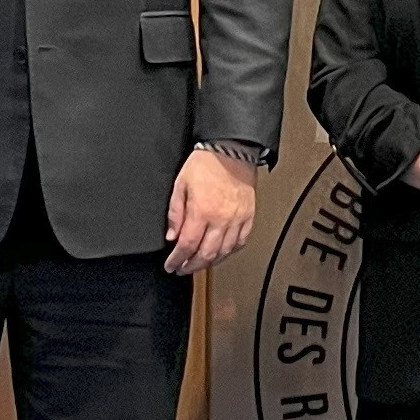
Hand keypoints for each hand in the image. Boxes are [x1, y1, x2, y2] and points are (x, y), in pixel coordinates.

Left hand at [163, 148, 259, 277]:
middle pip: (205, 254)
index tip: (171, 265)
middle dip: (191, 266)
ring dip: (210, 262)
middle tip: (183, 268)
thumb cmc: (206, 163)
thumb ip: (175, 212)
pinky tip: (221, 253)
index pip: (187, 245)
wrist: (232, 150)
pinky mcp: (248, 216)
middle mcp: (221, 218)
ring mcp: (237, 219)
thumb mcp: (181, 184)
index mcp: (202, 211)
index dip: (177, 259)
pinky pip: (240, 242)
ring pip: (224, 252)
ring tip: (199, 264)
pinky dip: (230, 252)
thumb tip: (172, 235)